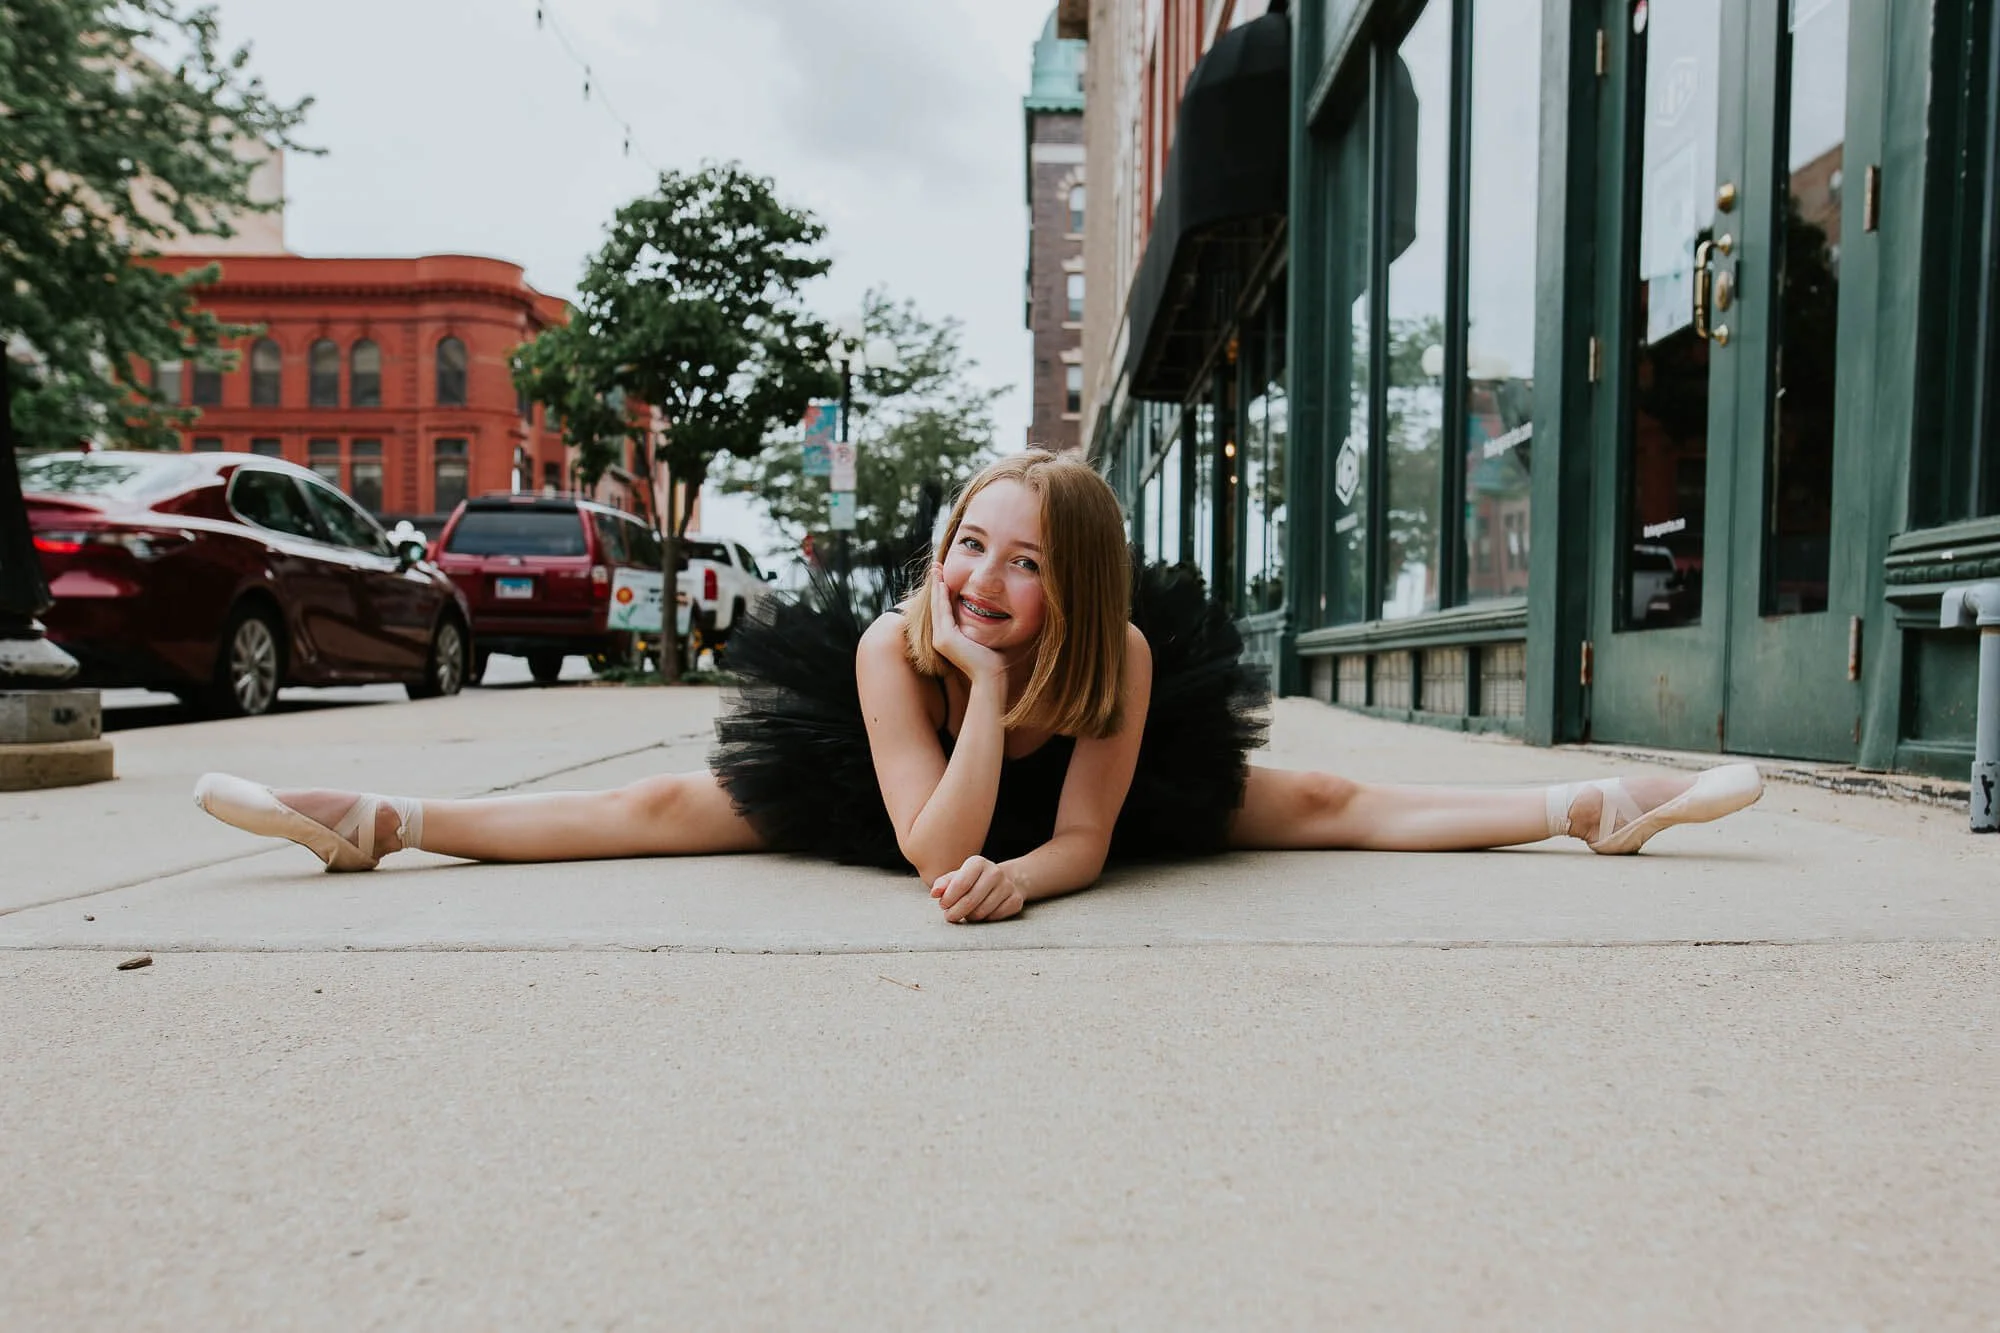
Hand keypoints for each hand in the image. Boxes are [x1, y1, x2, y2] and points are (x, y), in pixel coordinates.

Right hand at [928, 565, 1007, 682]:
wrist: (990, 676)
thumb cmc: (992, 660)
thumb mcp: (982, 637)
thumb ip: (978, 626)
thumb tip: (987, 612)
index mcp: (948, 638)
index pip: (943, 610)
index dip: (942, 592)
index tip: (944, 576)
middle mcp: (940, 638)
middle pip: (937, 605)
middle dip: (936, 584)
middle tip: (936, 566)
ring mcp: (940, 639)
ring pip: (937, 606)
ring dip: (937, 586)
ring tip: (936, 569)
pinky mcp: (945, 638)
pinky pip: (942, 611)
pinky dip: (941, 596)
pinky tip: (942, 583)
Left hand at [930, 854, 1023, 923]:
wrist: (1002, 881)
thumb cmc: (972, 880)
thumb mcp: (956, 877)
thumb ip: (943, 884)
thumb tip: (934, 893)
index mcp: (978, 863)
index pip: (960, 883)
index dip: (949, 898)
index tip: (943, 905)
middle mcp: (995, 872)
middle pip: (970, 900)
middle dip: (956, 912)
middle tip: (950, 916)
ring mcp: (1007, 886)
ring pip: (982, 912)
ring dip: (970, 917)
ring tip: (966, 912)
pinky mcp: (1016, 900)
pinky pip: (994, 917)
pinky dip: (984, 919)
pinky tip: (982, 913)